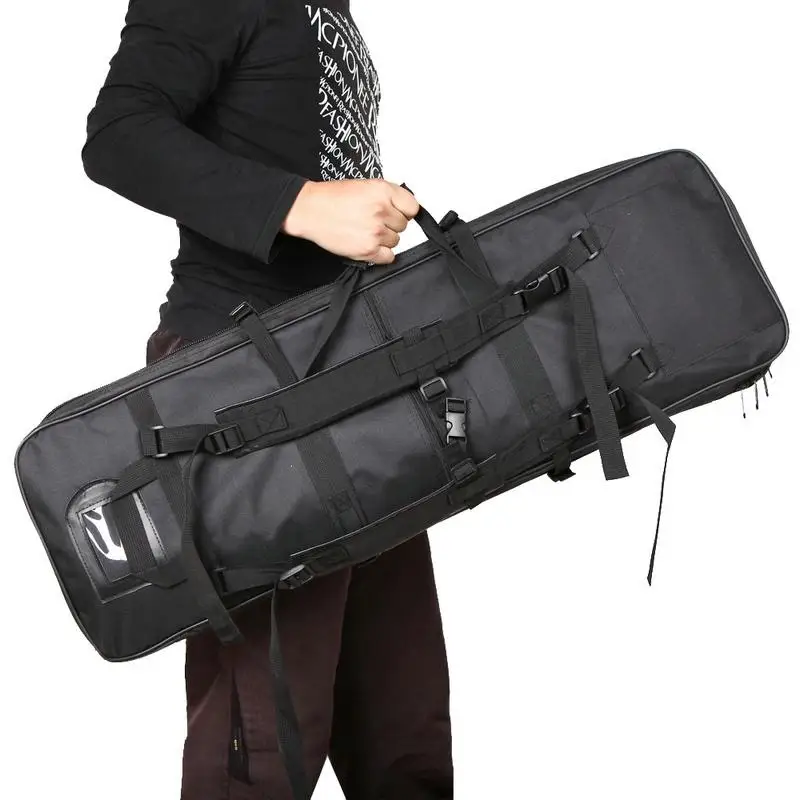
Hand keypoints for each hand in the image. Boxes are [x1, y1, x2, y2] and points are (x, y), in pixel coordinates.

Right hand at [281, 179, 419, 264]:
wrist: (310, 210)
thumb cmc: (332, 197)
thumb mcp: (365, 186)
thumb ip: (388, 196)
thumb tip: (405, 209)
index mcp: (383, 191)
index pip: (412, 207)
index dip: (404, 210)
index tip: (396, 212)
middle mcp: (381, 211)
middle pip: (404, 225)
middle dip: (391, 224)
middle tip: (372, 220)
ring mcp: (376, 232)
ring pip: (396, 241)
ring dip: (384, 238)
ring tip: (365, 230)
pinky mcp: (368, 250)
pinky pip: (389, 257)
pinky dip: (381, 253)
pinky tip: (369, 244)